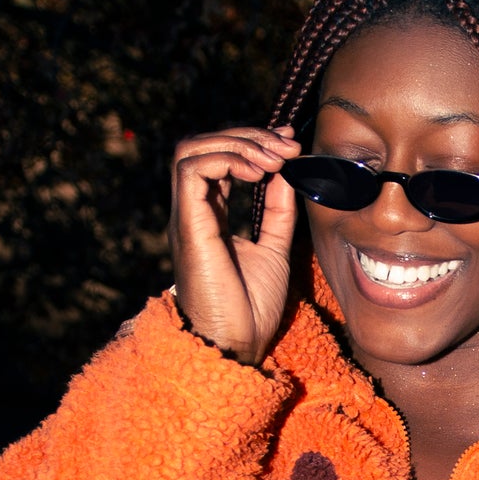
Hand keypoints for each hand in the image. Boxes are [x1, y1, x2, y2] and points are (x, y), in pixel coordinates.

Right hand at [170, 125, 300, 365]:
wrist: (237, 344)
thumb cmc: (251, 307)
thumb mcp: (274, 249)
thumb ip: (277, 211)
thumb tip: (286, 172)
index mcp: (211, 215)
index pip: (220, 159)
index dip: (253, 142)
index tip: (291, 143)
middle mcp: (194, 211)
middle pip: (203, 145)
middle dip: (248, 135)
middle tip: (286, 144)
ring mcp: (188, 216)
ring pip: (191, 149)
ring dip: (237, 143)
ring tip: (274, 157)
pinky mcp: (189, 226)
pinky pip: (191, 171)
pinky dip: (226, 160)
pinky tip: (258, 172)